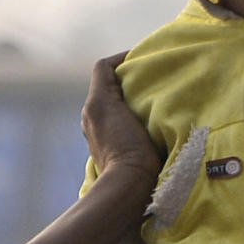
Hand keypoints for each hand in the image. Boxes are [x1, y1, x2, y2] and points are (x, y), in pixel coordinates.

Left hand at [81, 53, 159, 181]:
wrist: (131, 185)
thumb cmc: (128, 148)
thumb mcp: (109, 106)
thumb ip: (108, 81)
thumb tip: (122, 67)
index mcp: (94, 104)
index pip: (104, 68)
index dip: (123, 58)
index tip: (144, 58)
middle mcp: (92, 116)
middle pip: (109, 86)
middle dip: (128, 80)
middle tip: (152, 78)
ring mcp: (100, 134)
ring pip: (115, 104)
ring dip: (130, 99)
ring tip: (152, 98)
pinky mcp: (111, 149)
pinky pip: (120, 122)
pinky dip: (130, 116)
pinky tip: (147, 121)